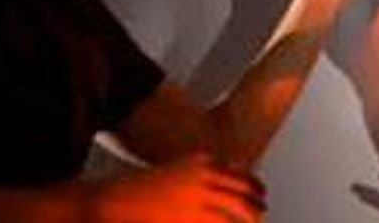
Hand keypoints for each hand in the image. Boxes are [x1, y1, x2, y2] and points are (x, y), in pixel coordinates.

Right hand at [93, 153, 265, 222]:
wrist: (117, 198)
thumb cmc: (144, 189)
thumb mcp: (179, 172)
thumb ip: (201, 175)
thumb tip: (221, 184)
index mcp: (205, 162)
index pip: (244, 173)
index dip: (256, 187)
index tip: (262, 196)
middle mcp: (207, 177)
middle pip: (247, 192)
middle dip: (257, 206)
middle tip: (262, 215)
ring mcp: (200, 197)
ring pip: (240, 211)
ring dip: (251, 219)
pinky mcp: (192, 217)